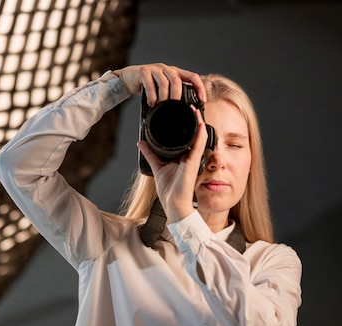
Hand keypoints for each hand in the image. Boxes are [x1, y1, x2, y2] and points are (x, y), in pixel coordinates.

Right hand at [113, 63, 205, 105]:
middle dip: (177, 96)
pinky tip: (151, 103)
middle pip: (177, 81)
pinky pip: (150, 85)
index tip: (202, 100)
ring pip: (164, 83)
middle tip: (174, 107)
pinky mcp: (143, 72)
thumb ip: (171, 94)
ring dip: (163, 98)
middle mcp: (166, 69)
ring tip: (161, 107)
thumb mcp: (162, 89)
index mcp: (175, 72)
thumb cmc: (147, 85)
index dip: (199, 87)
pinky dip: (152, 96)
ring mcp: (155, 69)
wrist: (128, 78)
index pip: (192, 76)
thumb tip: (182, 109)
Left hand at [137, 105, 208, 223]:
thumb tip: (140, 142)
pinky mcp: (193, 164)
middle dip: (194, 119)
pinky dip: (200, 135)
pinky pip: (198, 147)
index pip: (188, 135)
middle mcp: (190, 156)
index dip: (188, 122)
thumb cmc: (169, 189)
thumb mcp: (157, 166)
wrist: (173, 204)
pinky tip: (200, 124)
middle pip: (195, 133)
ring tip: (196, 109)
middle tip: (190, 105)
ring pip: (199, 137)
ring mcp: (193, 159)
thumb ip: (150, 153)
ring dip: (199, 122)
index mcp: (184, 155)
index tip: (183, 109)